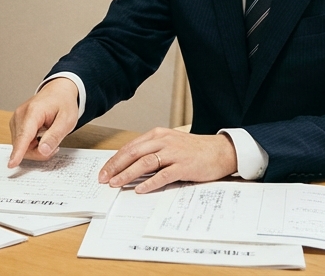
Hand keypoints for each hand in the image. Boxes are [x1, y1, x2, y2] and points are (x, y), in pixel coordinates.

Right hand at [8, 78, 79, 167]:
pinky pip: (21, 142)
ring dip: (35, 149)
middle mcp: (20, 115)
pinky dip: (31, 145)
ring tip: (49, 138)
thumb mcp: (67, 120)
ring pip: (20, 146)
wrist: (58, 91)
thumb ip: (55, 136)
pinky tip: (41, 137)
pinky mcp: (16, 124)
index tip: (11, 164)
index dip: (18, 151)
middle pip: (22, 145)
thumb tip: (43, 151)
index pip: (24, 135)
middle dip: (38, 152)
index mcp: (33, 111)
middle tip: (55, 147)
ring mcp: (16, 119)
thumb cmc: (63, 103)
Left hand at [98, 128, 236, 192]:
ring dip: (128, 174)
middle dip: (116, 167)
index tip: (104, 172)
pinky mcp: (184, 166)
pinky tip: (140, 189)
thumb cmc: (193, 150)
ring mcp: (174, 153)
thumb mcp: (169, 145)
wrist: (220, 151)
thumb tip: (129, 166)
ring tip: (116, 184)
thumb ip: (152, 152)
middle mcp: (163, 141)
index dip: (114, 160)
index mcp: (157, 135)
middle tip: (104, 179)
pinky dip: (150, 183)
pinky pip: (163, 175)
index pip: (130, 147)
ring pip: (145, 163)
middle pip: (133, 153)